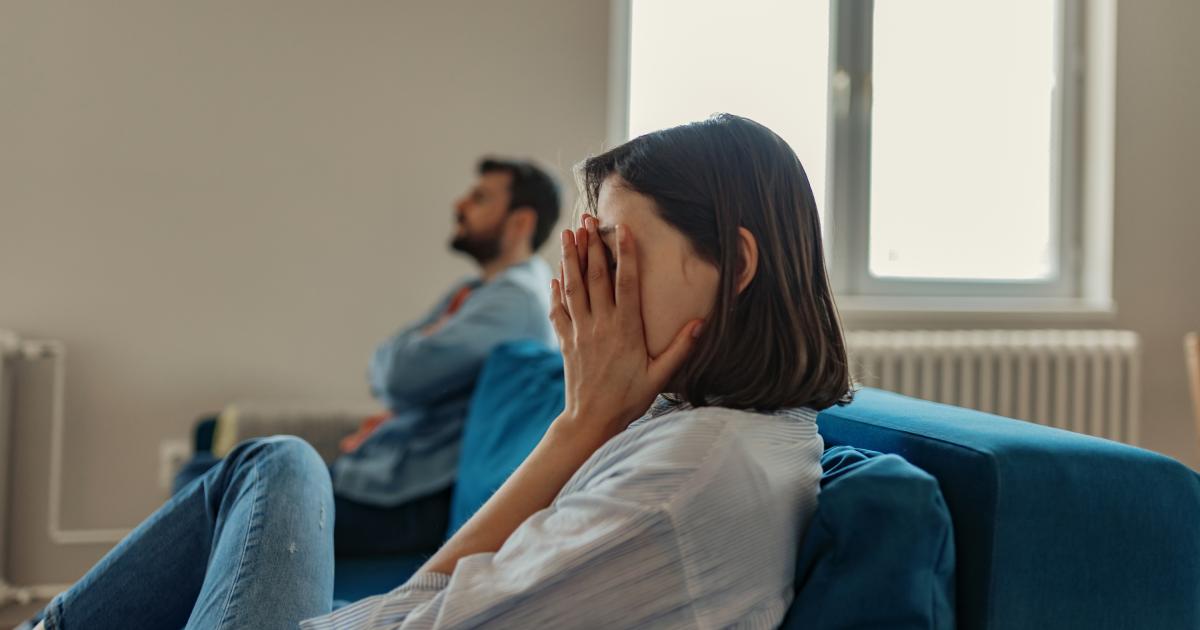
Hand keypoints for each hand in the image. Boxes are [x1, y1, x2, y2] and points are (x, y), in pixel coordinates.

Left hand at [549, 216, 702, 441]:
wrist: (591, 421)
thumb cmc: (629, 399)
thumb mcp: (660, 376)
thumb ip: (680, 348)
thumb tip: (701, 322)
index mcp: (626, 329)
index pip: (626, 283)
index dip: (625, 253)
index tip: (622, 229)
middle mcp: (600, 325)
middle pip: (595, 277)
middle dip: (591, 245)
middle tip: (587, 219)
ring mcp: (580, 331)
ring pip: (573, 287)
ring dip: (570, 258)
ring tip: (568, 233)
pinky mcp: (566, 342)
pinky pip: (558, 310)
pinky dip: (556, 290)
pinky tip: (556, 275)